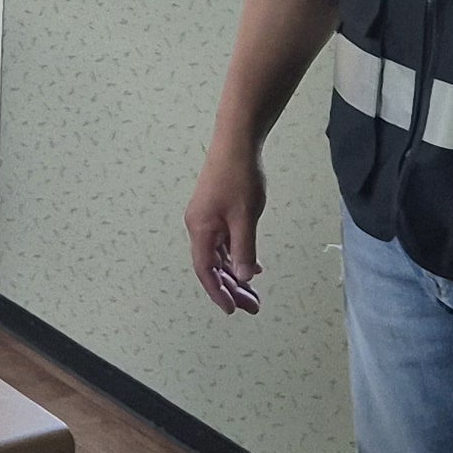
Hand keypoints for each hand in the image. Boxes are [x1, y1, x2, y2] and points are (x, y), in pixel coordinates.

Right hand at [184, 146, 267, 313]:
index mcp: (201, 229)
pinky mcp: (215, 212)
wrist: (237, 142)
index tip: (232, 309)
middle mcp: (199, 227)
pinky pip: (223, 243)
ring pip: (219, 256)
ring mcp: (206, 219)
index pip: (206, 271)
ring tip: (253, 293)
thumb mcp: (245, 218)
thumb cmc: (239, 175)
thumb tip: (243, 276)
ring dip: (235, 274)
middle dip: (232, 288)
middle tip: (252, 306)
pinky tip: (251, 265)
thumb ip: (244, 249)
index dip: (218, 292)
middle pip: (212, 267)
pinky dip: (236, 256)